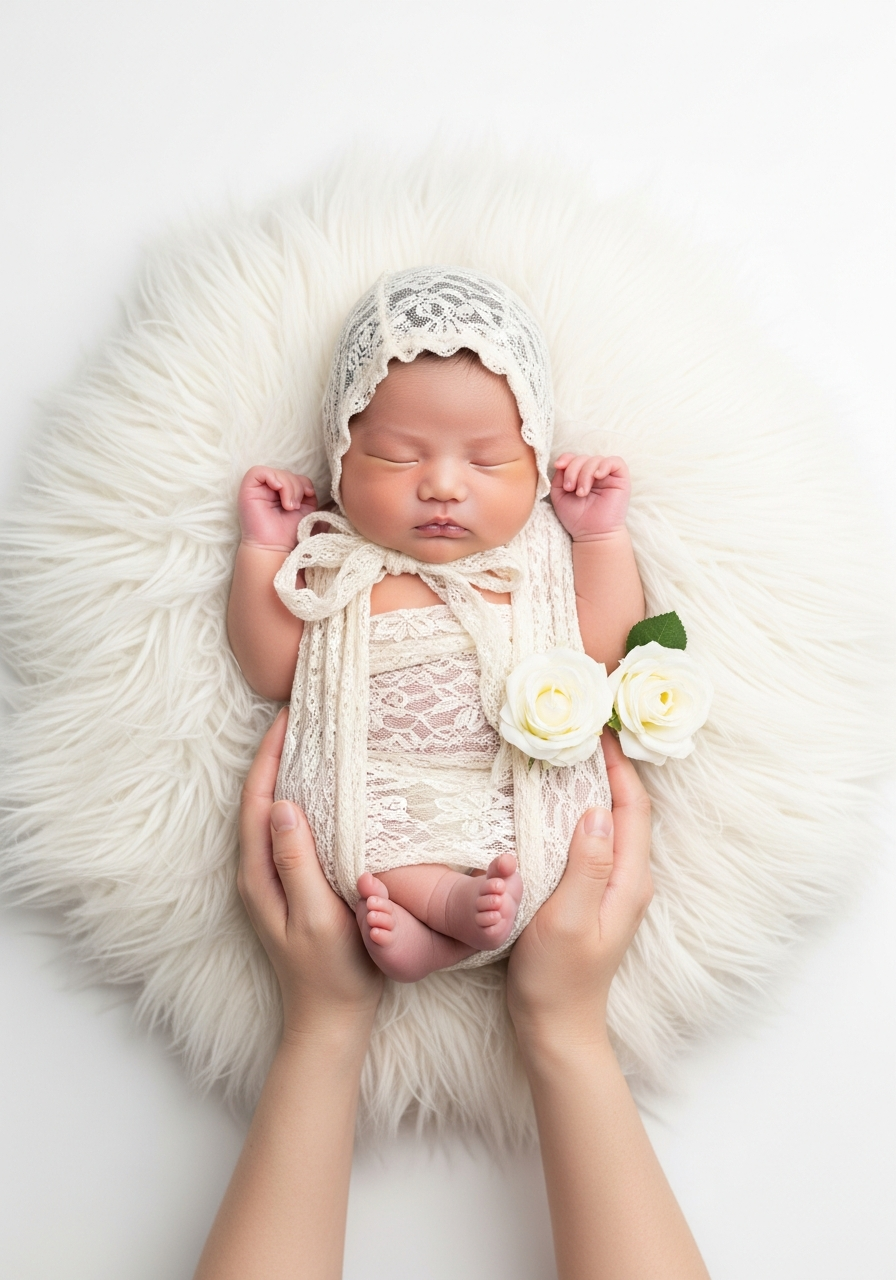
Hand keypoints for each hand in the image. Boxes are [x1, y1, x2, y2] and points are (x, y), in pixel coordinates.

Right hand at [237, 466, 317, 552]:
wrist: (274, 548)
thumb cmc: (289, 534)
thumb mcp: (306, 510)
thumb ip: (307, 494)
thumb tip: (308, 486)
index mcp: (281, 494)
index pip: (295, 477)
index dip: (303, 483)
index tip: (308, 497)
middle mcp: (268, 490)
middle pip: (286, 473)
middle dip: (297, 487)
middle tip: (294, 507)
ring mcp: (257, 489)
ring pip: (276, 472)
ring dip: (288, 486)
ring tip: (289, 506)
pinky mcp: (247, 490)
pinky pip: (258, 472)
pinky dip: (274, 478)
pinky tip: (279, 491)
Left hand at [238, 709, 382, 1038]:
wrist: (332, 1020)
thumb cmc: (330, 972)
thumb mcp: (315, 915)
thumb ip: (296, 861)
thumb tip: (281, 804)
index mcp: (258, 875)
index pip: (257, 799)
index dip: (269, 754)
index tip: (287, 715)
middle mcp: (258, 872)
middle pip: (260, 798)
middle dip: (276, 753)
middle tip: (302, 714)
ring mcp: (273, 880)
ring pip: (274, 811)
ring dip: (287, 772)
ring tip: (312, 739)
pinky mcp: (292, 886)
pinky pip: (291, 829)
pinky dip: (302, 799)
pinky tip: (324, 790)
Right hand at [506, 731, 652, 1048]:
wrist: (555, 1028)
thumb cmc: (557, 978)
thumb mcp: (568, 919)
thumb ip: (586, 865)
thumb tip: (596, 811)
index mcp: (629, 881)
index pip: (632, 809)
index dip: (620, 767)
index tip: (599, 730)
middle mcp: (629, 881)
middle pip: (627, 811)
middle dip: (610, 768)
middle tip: (582, 732)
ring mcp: (612, 889)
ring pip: (611, 825)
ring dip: (595, 788)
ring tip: (569, 756)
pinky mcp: (593, 896)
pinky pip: (593, 842)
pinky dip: (580, 813)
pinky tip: (555, 805)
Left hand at [550, 454, 630, 540]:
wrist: (592, 535)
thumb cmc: (576, 518)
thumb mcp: (559, 495)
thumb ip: (559, 477)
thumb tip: (562, 463)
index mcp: (580, 476)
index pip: (573, 458)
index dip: (566, 458)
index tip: (558, 467)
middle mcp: (594, 474)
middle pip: (583, 458)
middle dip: (573, 470)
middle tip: (571, 489)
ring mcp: (608, 476)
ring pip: (596, 459)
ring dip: (585, 473)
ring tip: (581, 493)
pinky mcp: (621, 479)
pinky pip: (615, 462)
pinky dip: (604, 466)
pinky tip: (598, 476)